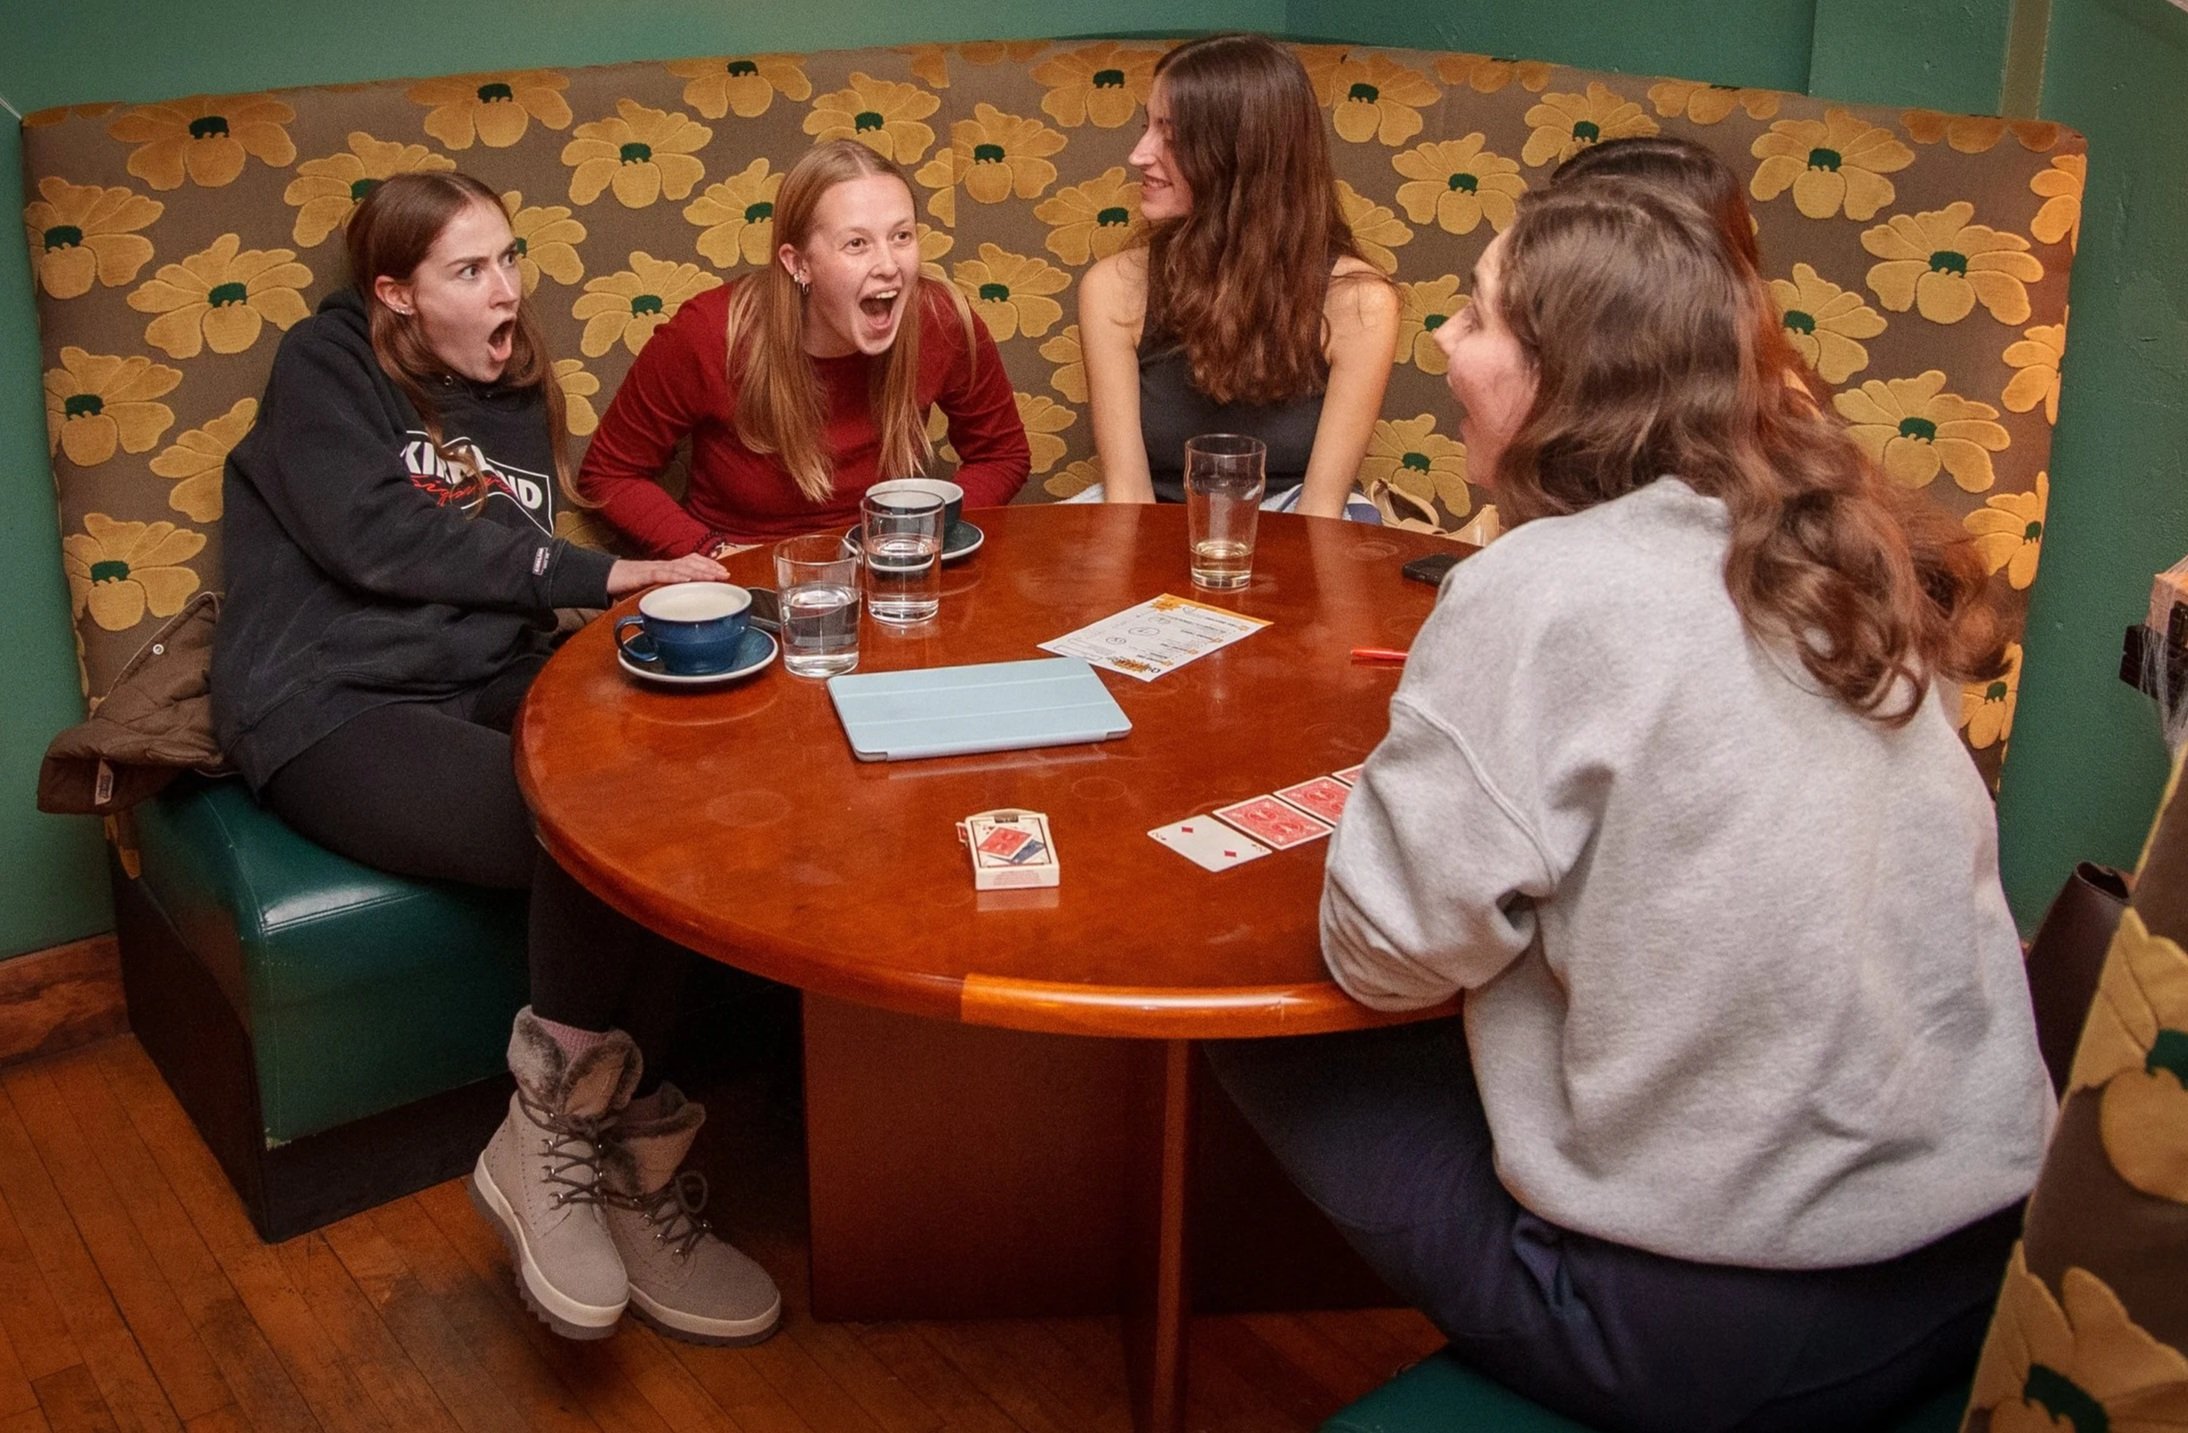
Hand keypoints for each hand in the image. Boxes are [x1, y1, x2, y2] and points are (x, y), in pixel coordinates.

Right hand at [605, 553, 726, 597]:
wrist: (605, 577)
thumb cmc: (628, 584)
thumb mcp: (653, 590)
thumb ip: (667, 595)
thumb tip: (681, 608)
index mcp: (667, 568)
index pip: (691, 561)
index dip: (708, 565)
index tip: (724, 572)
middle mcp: (664, 565)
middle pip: (691, 563)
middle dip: (710, 568)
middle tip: (726, 575)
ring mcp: (654, 568)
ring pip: (680, 567)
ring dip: (698, 571)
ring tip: (713, 576)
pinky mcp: (643, 575)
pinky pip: (661, 574)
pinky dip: (675, 577)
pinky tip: (687, 580)